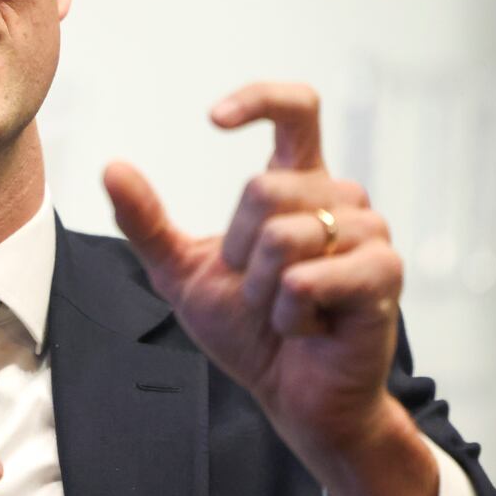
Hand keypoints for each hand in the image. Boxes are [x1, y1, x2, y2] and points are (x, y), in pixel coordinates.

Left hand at [104, 82, 434, 495]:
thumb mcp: (183, 273)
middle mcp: (341, 199)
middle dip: (239, 252)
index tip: (213, 120)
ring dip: (264, 293)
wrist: (293, 396)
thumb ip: (148, 223)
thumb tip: (112, 167)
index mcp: (299, 185)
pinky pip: (308, 281)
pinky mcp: (384, 275)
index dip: (259, 99)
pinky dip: (290, 316)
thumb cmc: (250, 331)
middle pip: (263, 188)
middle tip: (259, 292)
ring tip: (287, 313)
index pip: (297, 109)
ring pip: (284, 237)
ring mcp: (369, 234)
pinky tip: (310, 329)